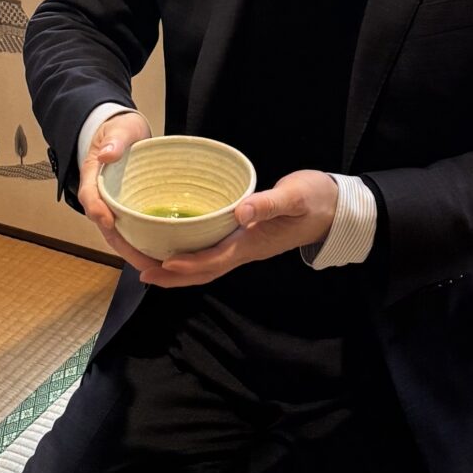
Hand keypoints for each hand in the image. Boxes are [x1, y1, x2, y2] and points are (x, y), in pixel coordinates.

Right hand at [78, 110, 160, 273]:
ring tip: (159, 268)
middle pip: (107, 227)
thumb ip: (115, 140)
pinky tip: (163, 256)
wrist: (125, 134)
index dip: (97, 210)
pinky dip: (145, 246)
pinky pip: (133, 232)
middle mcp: (102, 196)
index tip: (108, 222)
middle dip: (124, 248)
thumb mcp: (118, 129)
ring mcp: (115, 206)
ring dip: (136, 253)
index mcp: (93, 176)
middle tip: (146, 264)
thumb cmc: (120, 130)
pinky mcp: (129, 211)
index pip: (90, 196)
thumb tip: (108, 153)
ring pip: (120, 235)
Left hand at [133, 170, 339, 288]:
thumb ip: (269, 204)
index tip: (162, 263)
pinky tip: (170, 248)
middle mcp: (244, 251)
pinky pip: (209, 254)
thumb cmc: (315, 200)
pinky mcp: (243, 239)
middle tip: (138, 270)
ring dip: (175, 270)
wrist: (334, 208)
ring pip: (204, 266)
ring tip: (144, 265)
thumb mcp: (295, 197)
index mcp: (253, 244)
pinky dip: (187, 256)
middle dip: (171, 275)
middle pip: (203, 272)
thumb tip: (242, 212)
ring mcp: (243, 248)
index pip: (215, 260)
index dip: (189, 265)